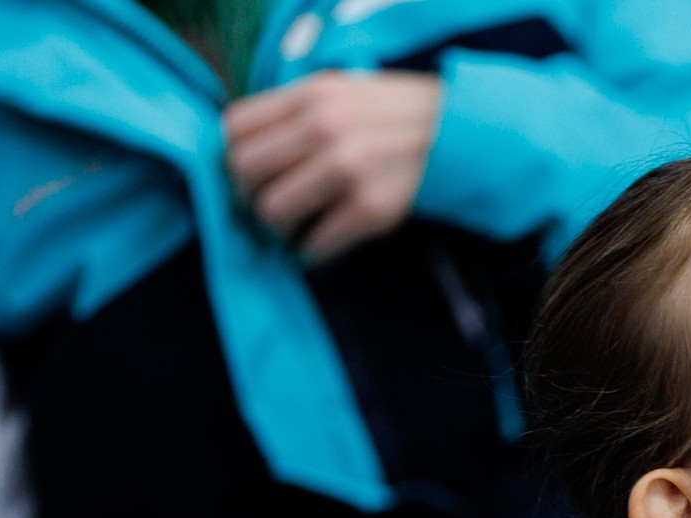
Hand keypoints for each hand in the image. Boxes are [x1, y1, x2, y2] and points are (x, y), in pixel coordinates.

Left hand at [224, 70, 441, 261]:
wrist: (457, 137)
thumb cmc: (392, 118)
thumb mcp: (341, 93)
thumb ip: (294, 113)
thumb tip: (242, 154)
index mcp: (311, 96)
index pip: (234, 128)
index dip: (233, 157)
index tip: (250, 175)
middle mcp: (324, 128)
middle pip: (244, 171)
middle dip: (248, 196)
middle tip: (265, 207)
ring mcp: (348, 169)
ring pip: (273, 211)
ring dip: (277, 229)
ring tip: (293, 228)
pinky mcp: (371, 209)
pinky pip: (316, 243)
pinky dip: (311, 252)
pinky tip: (319, 245)